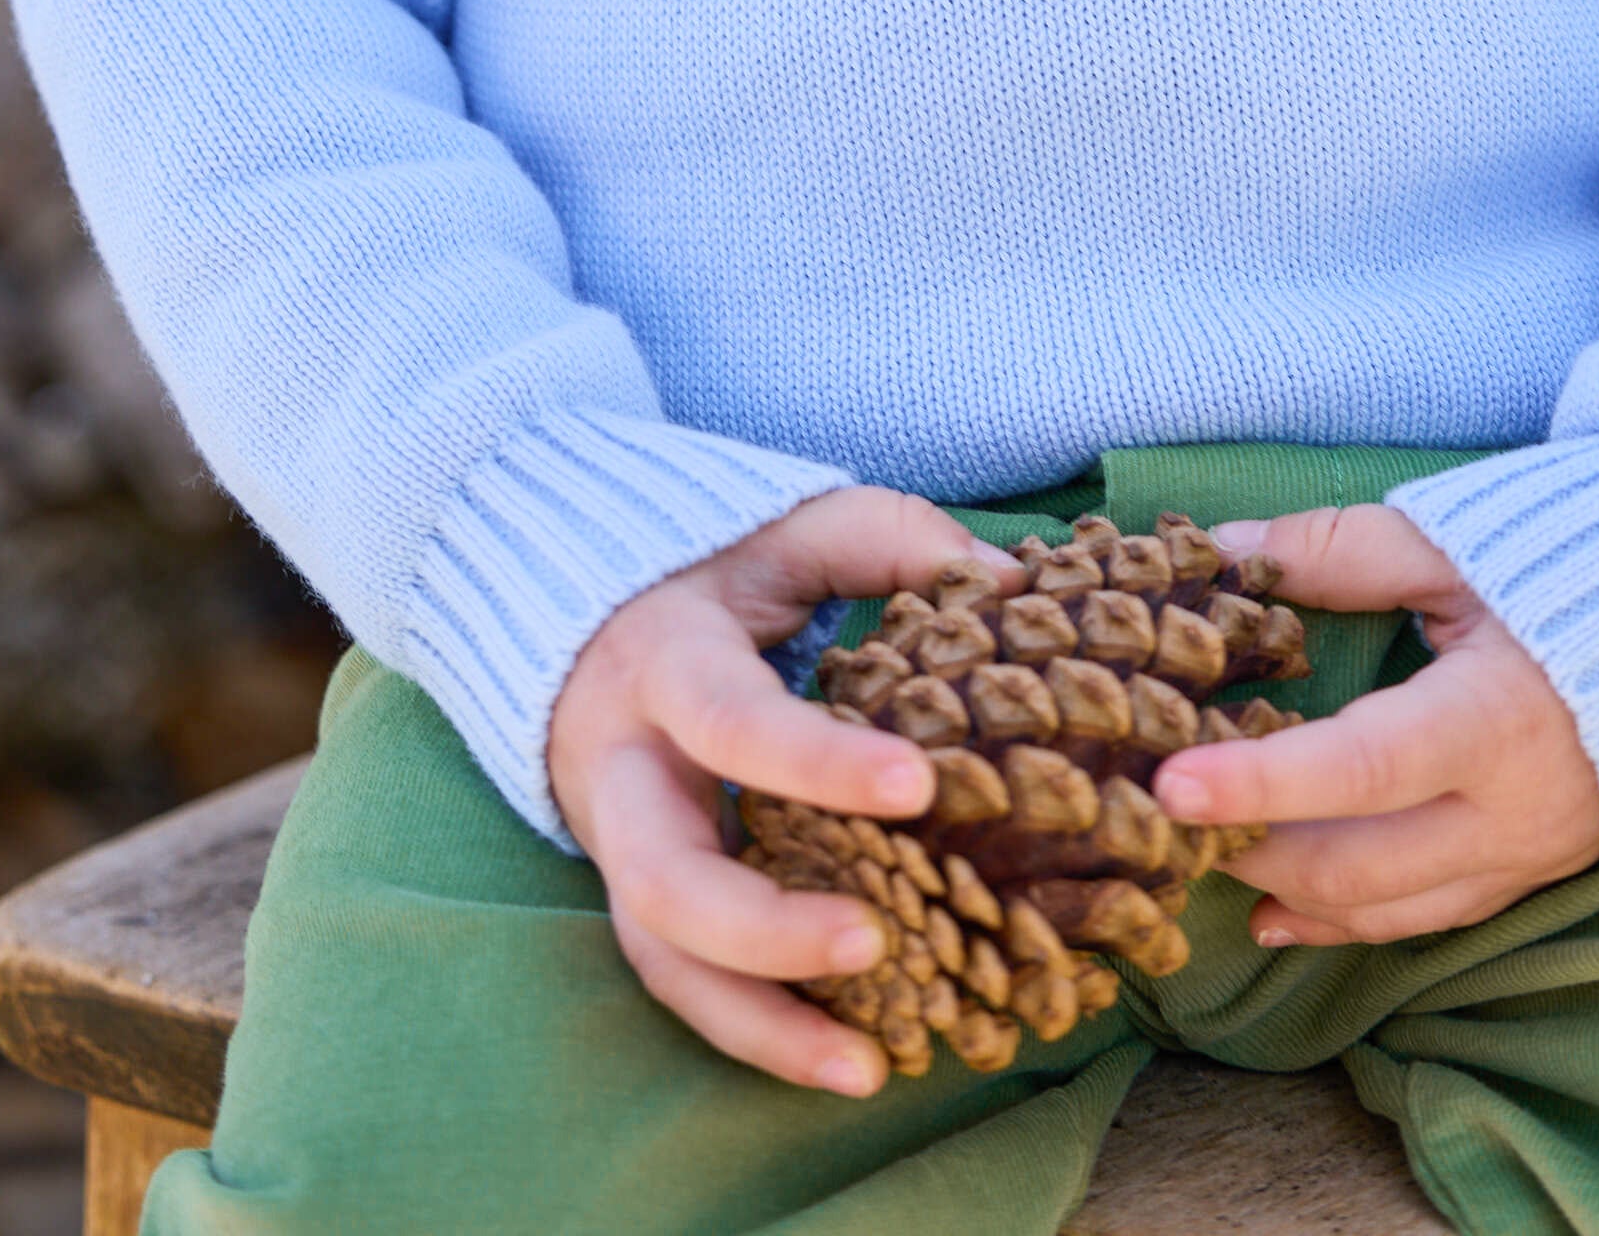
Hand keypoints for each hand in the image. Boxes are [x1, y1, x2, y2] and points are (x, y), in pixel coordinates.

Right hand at [547, 488, 1016, 1093]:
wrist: (586, 620)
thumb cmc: (717, 572)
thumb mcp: (793, 529)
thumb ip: (894, 541)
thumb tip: (1013, 580)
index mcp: (664, 662)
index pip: (730, 721)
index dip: (817, 762)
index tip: (918, 785)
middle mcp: (626, 769)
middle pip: (664, 877)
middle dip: (767, 928)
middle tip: (876, 940)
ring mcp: (621, 849)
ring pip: (663, 960)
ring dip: (763, 1022)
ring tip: (870, 1068)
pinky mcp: (641, 900)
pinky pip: (686, 985)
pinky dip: (762, 1034)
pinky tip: (851, 1065)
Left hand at [1152, 506, 1598, 945]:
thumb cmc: (1576, 560)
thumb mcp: (1456, 542)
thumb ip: (1339, 551)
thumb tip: (1226, 549)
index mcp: (1494, 718)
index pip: (1359, 770)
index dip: (1261, 782)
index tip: (1172, 782)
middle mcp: (1513, 811)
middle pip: (1359, 864)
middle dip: (1254, 846)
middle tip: (1160, 814)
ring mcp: (1529, 855)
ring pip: (1387, 910)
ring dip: (1290, 890)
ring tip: (1204, 859)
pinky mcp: (1535, 872)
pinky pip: (1428, 919)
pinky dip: (1347, 921)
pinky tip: (1280, 913)